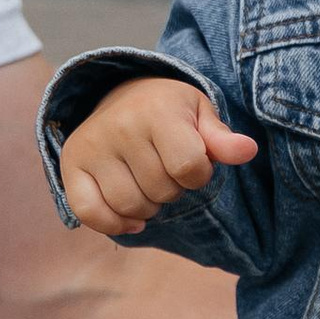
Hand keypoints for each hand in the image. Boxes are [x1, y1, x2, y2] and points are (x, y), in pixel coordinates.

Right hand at [61, 81, 258, 237]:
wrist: (123, 95)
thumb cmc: (171, 111)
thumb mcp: (201, 115)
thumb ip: (222, 139)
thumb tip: (247, 151)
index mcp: (157, 110)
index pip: (189, 168)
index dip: (199, 175)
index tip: (195, 163)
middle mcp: (120, 126)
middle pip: (160, 190)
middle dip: (173, 189)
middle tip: (166, 168)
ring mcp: (92, 146)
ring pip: (130, 206)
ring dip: (148, 206)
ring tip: (149, 182)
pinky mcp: (71, 164)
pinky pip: (90, 212)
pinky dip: (114, 223)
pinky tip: (131, 217)